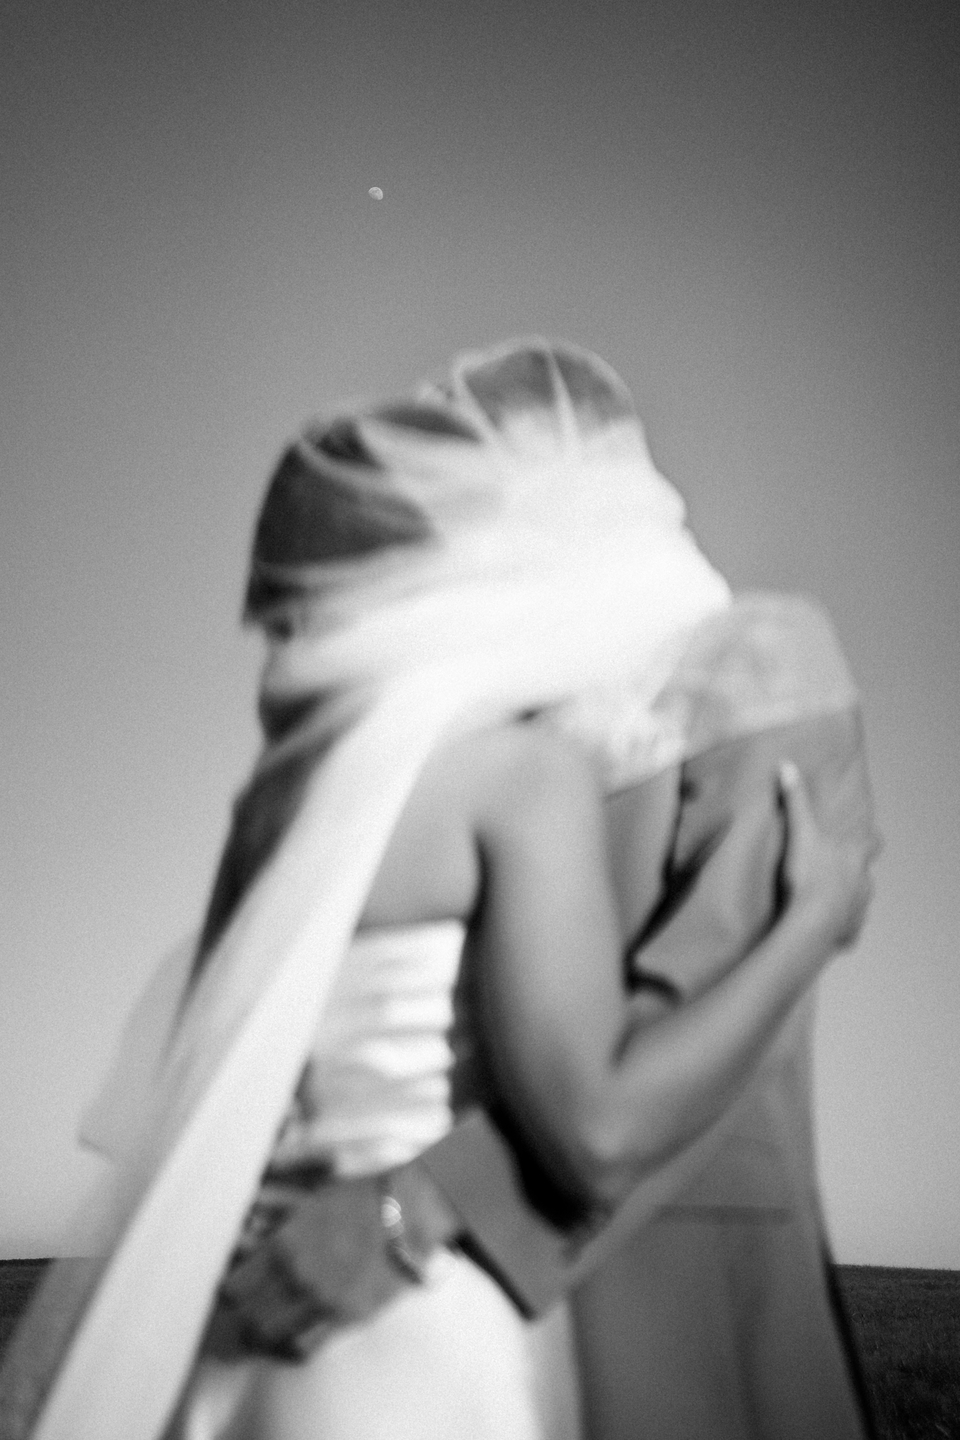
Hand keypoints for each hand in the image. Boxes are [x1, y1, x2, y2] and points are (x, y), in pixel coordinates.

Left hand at [208, 1166, 459, 1361]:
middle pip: (249, 1318)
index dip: (228, 1290)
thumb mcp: (311, 1196)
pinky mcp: (347, 1317)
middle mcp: (299, 1278)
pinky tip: (292, 1334)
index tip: (230, 1287)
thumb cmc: (361, 1195)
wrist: (410, 1211)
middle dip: (242, 1316)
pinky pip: (306, 1346)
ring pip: (274, 1338)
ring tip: (264, 1326)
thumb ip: (275, 1211)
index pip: (234, 1287)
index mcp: (284, 1244)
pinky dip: (293, 1345)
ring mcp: (323, 1301)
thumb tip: (247, 1218)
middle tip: (244, 1311)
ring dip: (265, 1333)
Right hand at [777, 760, 880, 951]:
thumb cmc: (807, 875)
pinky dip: (839, 929)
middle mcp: (864, 882)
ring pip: (859, 902)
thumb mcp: (800, 833)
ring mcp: (859, 909)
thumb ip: (795, 800)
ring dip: (847, 900)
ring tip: (826, 901)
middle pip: (866, 875)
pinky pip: (847, 930)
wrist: (811, 921)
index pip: (871, 843)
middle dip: (855, 873)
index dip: (868, 840)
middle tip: (837, 872)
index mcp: (854, 857)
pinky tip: (825, 930)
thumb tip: (787, 765)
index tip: (865, 838)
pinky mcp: (849, 932)